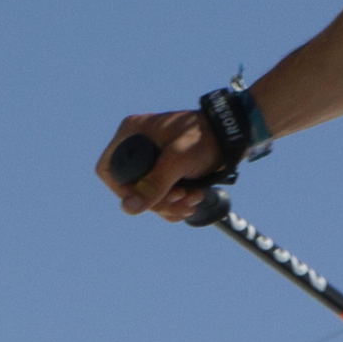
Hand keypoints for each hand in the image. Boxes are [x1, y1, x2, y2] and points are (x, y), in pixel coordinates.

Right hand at [99, 111, 229, 221]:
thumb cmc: (205, 138)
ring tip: (192, 199)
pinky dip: (175, 204)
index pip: (109, 170)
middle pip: (131, 187)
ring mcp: (151, 159)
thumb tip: (128, 208)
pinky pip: (160, 196)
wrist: (232, 136)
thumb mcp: (178, 161)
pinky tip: (192, 200)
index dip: (124, 190)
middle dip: (156, 201)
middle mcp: (137, 145)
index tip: (148, 198)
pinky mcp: (164, 170)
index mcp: (132, 133)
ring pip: (147, 195)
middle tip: (181, 199)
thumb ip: (154, 185)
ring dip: (170, 205)